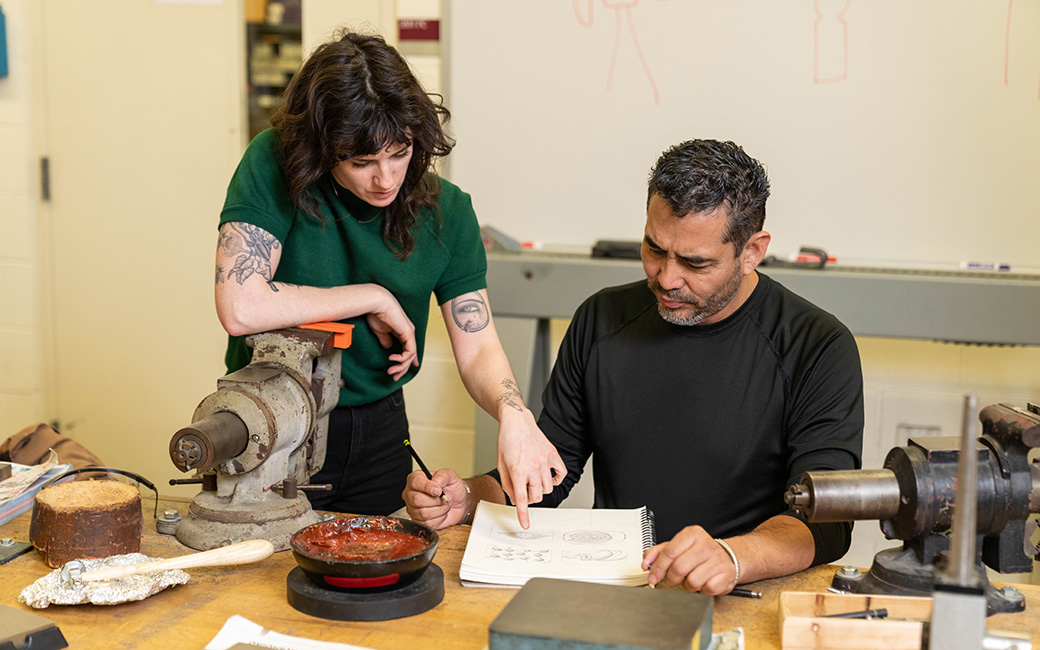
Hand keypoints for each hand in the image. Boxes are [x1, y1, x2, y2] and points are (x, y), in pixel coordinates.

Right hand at [365, 287, 417, 379]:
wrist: (375, 302)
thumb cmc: (375, 313)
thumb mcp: (380, 331)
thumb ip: (385, 339)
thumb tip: (388, 347)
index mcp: (402, 331)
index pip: (408, 349)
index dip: (407, 361)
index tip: (401, 370)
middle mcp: (408, 332)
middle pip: (410, 355)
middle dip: (402, 368)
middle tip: (394, 377)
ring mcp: (409, 332)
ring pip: (410, 355)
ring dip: (400, 366)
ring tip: (391, 371)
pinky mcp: (408, 333)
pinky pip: (410, 351)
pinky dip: (402, 358)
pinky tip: (393, 359)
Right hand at [402, 468, 468, 529]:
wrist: (458, 503)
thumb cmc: (452, 488)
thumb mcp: (451, 476)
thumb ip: (443, 476)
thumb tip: (436, 482)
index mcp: (416, 479)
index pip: (414, 482)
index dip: (427, 487)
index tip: (439, 490)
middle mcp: (411, 494)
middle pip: (417, 500)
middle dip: (436, 500)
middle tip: (445, 497)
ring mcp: (413, 509)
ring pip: (423, 513)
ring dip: (440, 509)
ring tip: (445, 504)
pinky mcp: (419, 521)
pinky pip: (427, 524)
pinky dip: (440, 518)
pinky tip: (441, 513)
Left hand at [496, 408, 566, 528]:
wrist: (516, 422)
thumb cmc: (506, 441)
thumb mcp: (501, 465)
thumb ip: (507, 484)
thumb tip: (514, 499)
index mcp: (518, 471)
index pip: (521, 499)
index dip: (523, 514)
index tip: (525, 525)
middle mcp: (533, 467)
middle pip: (537, 496)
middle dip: (530, 498)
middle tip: (524, 491)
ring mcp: (545, 461)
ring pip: (548, 488)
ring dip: (540, 489)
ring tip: (533, 481)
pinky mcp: (553, 455)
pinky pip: (561, 474)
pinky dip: (556, 479)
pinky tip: (548, 476)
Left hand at [642, 526, 736, 594]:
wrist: (727, 558)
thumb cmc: (699, 553)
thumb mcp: (678, 546)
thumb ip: (659, 552)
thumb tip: (646, 562)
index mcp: (692, 534)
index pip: (669, 552)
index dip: (658, 567)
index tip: (652, 577)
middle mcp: (706, 544)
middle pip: (679, 567)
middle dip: (670, 578)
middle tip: (671, 580)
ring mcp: (718, 559)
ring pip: (692, 581)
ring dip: (687, 586)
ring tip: (690, 580)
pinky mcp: (726, 574)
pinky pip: (706, 589)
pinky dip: (701, 590)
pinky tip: (703, 583)